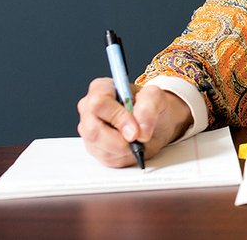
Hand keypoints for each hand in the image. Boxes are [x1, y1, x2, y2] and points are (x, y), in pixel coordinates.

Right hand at [77, 78, 191, 167]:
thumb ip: (148, 107)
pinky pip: (104, 157)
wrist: (157, 122)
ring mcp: (89, 129)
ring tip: (137, 139)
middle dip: (120, 139)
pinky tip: (131, 146)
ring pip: (98, 146)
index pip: (98, 103)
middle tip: (138, 138)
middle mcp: (89, 108)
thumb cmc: (153, 106)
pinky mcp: (93, 147)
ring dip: (123, 148)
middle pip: (93, 129)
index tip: (135, 130)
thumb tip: (140, 129)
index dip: (117, 118)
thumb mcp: (157, 97)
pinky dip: (123, 156)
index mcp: (101, 88)